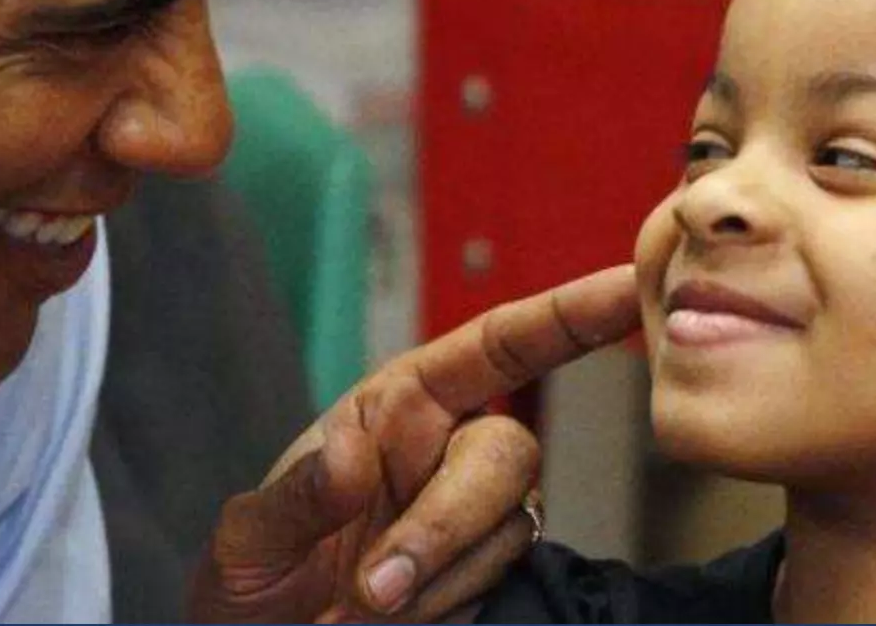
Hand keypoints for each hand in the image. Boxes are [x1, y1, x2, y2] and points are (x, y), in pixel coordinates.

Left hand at [189, 265, 638, 622]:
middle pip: (510, 453)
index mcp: (401, 403)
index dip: (567, 314)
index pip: (498, 345)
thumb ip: (295, 496)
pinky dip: (452, 604)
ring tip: (364, 609)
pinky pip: (507, 578)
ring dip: (439, 576)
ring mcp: (478, 518)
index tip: (628, 284)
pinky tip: (407, 619)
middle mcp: (451, 449)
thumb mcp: (247, 538)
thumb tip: (354, 454)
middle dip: (447, 523)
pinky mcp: (493, 579)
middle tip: (375, 590)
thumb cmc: (255, 582)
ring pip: (511, 527)